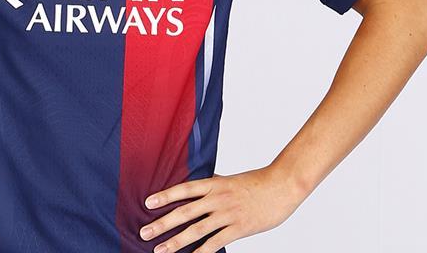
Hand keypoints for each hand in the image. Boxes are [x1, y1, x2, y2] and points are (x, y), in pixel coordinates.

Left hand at [137, 166, 305, 251]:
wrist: (282, 186)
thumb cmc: (257, 182)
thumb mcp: (230, 180)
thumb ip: (213, 184)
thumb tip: (197, 186)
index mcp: (214, 183)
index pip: (183, 190)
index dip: (164, 196)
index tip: (147, 203)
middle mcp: (217, 198)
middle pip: (184, 212)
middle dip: (162, 224)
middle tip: (144, 233)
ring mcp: (227, 214)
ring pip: (196, 230)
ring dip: (175, 242)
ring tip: (160, 250)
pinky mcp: (239, 228)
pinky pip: (215, 243)